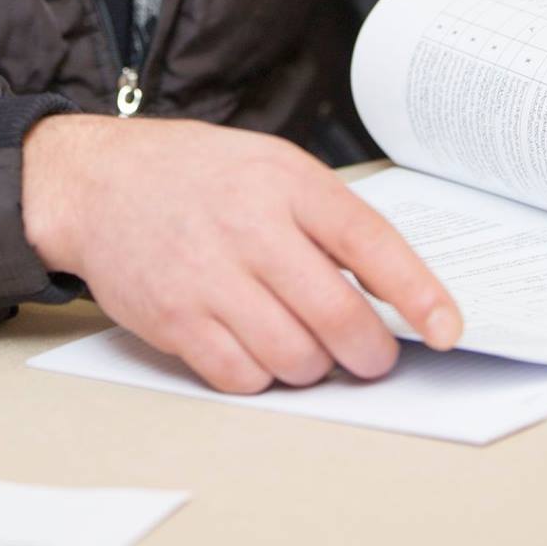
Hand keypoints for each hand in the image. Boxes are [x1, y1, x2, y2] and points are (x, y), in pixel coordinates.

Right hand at [22, 114, 460, 393]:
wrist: (97, 182)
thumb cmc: (195, 176)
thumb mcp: (269, 166)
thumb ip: (325, 218)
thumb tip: (391, 289)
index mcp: (285, 182)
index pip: (371, 242)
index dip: (418, 293)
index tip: (449, 329)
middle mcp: (251, 229)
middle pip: (339, 318)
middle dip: (370, 353)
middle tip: (372, 356)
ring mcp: (210, 278)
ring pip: (296, 359)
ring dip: (313, 367)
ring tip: (303, 344)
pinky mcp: (175, 320)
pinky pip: (243, 379)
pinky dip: (261, 377)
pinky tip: (255, 349)